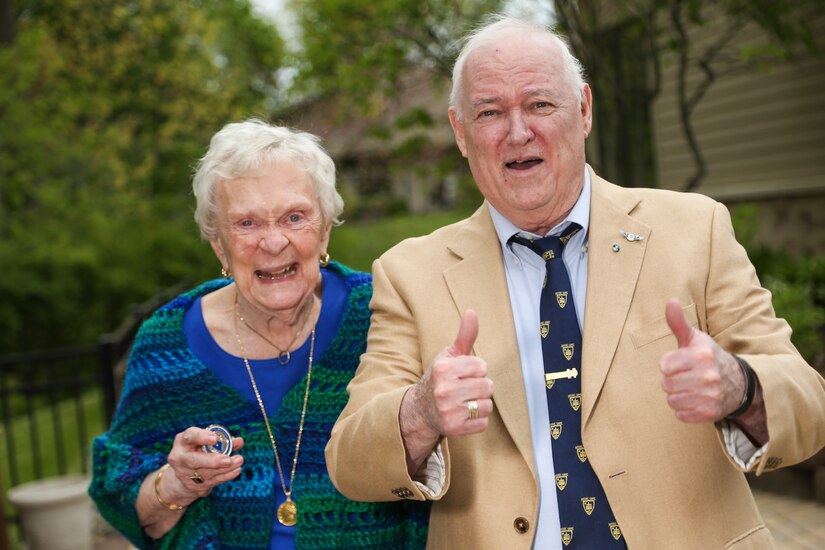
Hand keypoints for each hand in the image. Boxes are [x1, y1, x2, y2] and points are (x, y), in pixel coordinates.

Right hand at [164, 427, 244, 501]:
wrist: (186, 472)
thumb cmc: (199, 449)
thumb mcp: (206, 441)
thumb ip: (223, 439)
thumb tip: (239, 441)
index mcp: (182, 441)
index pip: (189, 437)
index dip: (202, 437)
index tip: (215, 439)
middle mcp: (180, 458)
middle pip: (193, 460)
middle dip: (212, 461)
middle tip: (227, 460)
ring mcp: (185, 474)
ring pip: (205, 473)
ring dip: (224, 468)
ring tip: (239, 460)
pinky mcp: (193, 486)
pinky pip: (211, 481)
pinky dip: (226, 476)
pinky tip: (236, 470)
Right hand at [399, 310, 493, 471]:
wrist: (420, 409)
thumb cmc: (440, 378)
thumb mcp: (448, 356)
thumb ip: (464, 336)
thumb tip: (472, 311)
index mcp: (443, 369)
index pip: (482, 366)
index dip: (476, 370)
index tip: (463, 374)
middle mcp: (444, 390)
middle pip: (487, 386)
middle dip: (479, 387)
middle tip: (464, 389)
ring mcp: (449, 411)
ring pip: (487, 405)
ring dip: (479, 404)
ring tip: (464, 401)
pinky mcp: (454, 429)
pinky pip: (483, 423)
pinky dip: (477, 420)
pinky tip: (463, 415)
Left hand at [659, 299, 745, 421]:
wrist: (738, 384)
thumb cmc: (708, 357)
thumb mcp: (695, 339)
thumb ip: (678, 323)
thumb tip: (670, 301)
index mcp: (701, 355)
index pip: (664, 365)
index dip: (669, 364)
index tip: (681, 363)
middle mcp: (707, 376)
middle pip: (666, 384)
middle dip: (672, 380)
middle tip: (686, 377)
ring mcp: (710, 396)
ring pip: (671, 400)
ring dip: (677, 395)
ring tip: (691, 388)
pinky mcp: (710, 413)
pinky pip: (680, 414)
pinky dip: (684, 409)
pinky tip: (695, 400)